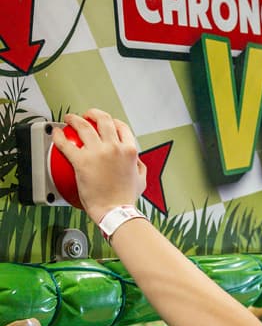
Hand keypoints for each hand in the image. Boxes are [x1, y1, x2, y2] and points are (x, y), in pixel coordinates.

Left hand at [51, 108, 146, 224]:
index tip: (106, 123)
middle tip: (86, 116)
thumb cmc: (127, 198)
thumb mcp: (141, 180)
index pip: (121, 127)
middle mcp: (114, 148)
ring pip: (83, 126)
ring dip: (74, 119)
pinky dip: (59, 136)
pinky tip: (56, 134)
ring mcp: (97, 153)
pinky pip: (66, 144)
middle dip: (93, 113)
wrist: (115, 211)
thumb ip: (139, 167)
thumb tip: (136, 161)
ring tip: (69, 119)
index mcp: (129, 151)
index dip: (112, 121)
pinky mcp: (81, 162)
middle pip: (103, 120)